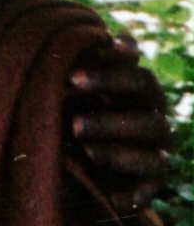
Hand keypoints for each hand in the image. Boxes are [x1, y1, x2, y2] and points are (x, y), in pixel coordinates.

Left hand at [66, 34, 170, 209]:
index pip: (136, 70)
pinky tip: (95, 160)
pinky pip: (150, 173)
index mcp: (137, 96)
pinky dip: (125, 166)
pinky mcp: (151, 182)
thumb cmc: (78, 132)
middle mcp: (151, 116)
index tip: (101, 46)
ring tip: (76, 130)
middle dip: (109, 81)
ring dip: (112, 124)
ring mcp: (156, 148)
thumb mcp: (76, 103)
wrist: (86, 188)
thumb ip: (90, 73)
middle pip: (145, 90)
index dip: (120, 59)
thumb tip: (113, 38)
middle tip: (69, 81)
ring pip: (150, 127)